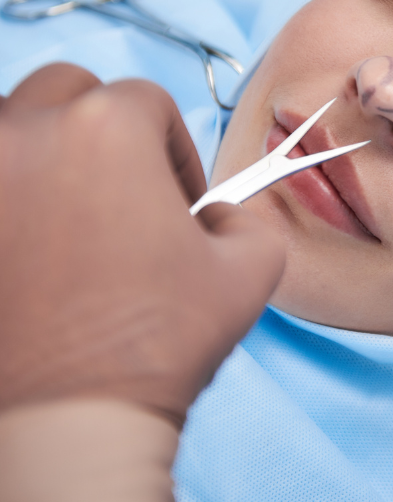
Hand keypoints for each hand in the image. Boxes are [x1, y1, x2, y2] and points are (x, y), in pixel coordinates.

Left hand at [0, 63, 284, 426]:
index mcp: (108, 128)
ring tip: (69, 222)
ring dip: (45, 157)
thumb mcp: (251, 269)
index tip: (177, 201)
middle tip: (120, 194)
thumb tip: (220, 215)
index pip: (148, 103)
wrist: (69, 417)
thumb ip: (247, 217)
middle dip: (101, 133)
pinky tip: (30, 246)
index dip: (173, 153)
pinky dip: (9, 198)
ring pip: (12, 128)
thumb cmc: (157, 341)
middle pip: (68, 94)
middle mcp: (26, 131)